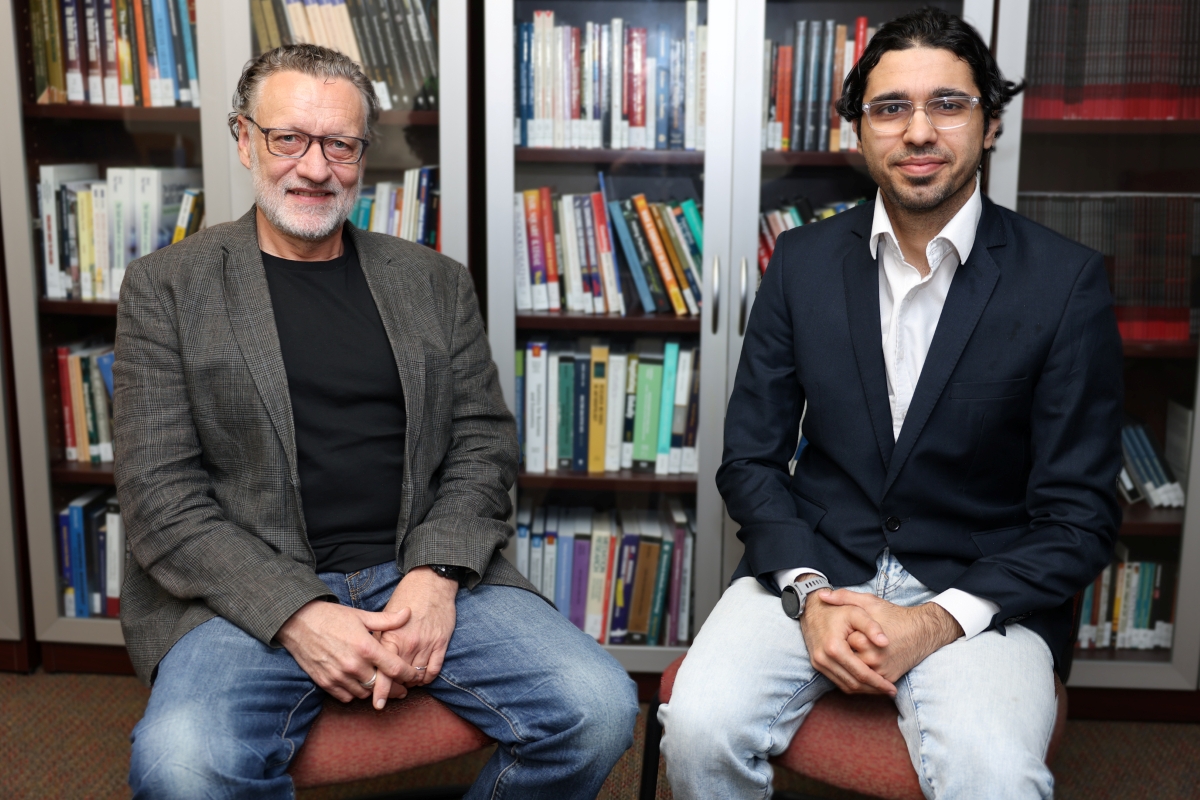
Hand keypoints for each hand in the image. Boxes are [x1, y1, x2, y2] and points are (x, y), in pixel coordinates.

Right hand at [276, 601, 415, 703]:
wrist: (298, 622)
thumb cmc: (332, 617)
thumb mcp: (361, 615)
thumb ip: (387, 620)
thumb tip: (408, 613)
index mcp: (365, 647)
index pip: (394, 668)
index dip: (408, 675)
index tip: (415, 677)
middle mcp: (353, 665)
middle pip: (381, 686)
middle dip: (395, 688)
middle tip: (403, 688)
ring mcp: (338, 676)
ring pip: (364, 694)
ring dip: (374, 690)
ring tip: (380, 685)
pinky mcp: (325, 683)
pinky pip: (346, 697)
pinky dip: (355, 693)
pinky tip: (359, 685)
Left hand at [373, 566, 458, 704]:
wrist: (431, 583)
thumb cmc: (405, 598)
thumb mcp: (385, 617)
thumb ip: (377, 639)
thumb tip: (366, 658)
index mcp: (392, 638)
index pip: (384, 671)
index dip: (381, 690)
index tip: (377, 704)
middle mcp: (409, 644)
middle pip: (401, 677)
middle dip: (396, 688)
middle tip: (392, 693)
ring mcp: (426, 644)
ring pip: (418, 676)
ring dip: (411, 683)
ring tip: (405, 683)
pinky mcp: (441, 643)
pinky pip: (434, 670)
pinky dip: (427, 678)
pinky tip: (422, 677)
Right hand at [800, 589, 894, 695]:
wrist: (811, 608)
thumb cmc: (837, 609)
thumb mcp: (856, 611)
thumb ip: (872, 626)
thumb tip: (885, 643)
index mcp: (834, 647)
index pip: (861, 674)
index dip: (879, 683)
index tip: (893, 689)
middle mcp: (824, 658)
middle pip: (853, 684)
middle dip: (873, 689)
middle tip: (891, 691)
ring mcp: (818, 663)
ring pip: (844, 686)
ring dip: (864, 690)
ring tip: (881, 689)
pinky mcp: (817, 664)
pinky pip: (837, 681)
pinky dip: (853, 685)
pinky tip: (866, 683)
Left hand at [820, 590, 962, 683]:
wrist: (922, 631)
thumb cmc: (893, 615)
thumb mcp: (868, 602)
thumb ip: (844, 597)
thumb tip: (820, 595)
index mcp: (865, 642)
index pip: (841, 643)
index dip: (843, 635)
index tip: (849, 629)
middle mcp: (873, 661)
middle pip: (846, 660)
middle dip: (846, 651)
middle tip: (854, 641)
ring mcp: (881, 673)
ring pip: (855, 673)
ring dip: (850, 665)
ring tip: (855, 651)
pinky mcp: (888, 679)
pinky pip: (866, 682)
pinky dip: (860, 675)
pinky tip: (860, 662)